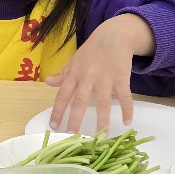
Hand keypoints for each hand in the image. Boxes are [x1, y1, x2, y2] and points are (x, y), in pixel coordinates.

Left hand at [45, 15, 151, 133]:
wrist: (113, 35)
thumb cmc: (91, 51)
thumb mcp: (74, 61)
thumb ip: (62, 74)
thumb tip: (47, 82)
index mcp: (74, 74)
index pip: (62, 95)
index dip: (57, 111)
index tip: (53, 126)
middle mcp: (88, 77)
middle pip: (80, 101)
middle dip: (75, 119)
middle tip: (72, 136)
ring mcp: (105, 78)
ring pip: (103, 102)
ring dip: (102, 120)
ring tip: (101, 138)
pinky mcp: (121, 78)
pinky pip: (125, 96)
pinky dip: (127, 109)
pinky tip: (127, 123)